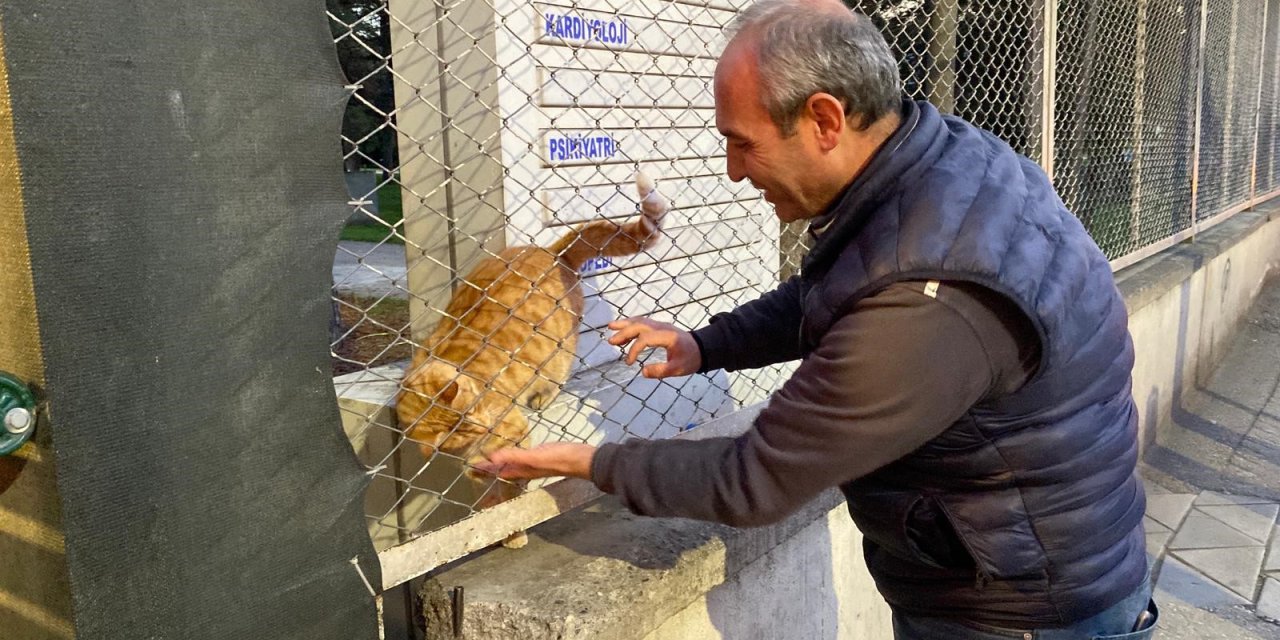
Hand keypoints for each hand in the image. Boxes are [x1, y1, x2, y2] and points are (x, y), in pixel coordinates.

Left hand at [473, 443, 595, 480]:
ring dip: (501, 465)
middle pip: (503, 471)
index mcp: (522, 470)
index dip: (485, 471)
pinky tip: (517, 455)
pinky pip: (523, 459)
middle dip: (491, 471)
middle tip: (477, 468)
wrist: (581, 459)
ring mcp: (534, 464)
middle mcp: (526, 469)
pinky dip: (515, 458)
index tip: (472, 469)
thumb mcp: (535, 457)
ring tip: (492, 463)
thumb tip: (492, 458)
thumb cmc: (560, 458)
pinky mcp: (542, 456)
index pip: (498, 472)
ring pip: (512, 466)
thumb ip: (514, 457)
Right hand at [607, 317, 701, 377]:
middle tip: (611, 342)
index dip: (635, 350)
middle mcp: (662, 327)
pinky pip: (643, 322)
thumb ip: (661, 371)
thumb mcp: (678, 369)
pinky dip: (631, 324)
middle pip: (639, 325)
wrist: (702, 348)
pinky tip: (623, 330)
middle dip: (624, 332)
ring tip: (610, 328)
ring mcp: (660, 325)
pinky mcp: (659, 327)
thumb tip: (643, 372)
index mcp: (667, 336)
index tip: (630, 363)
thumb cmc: (691, 359)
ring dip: (625, 325)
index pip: (645, 338)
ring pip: (640, 321)